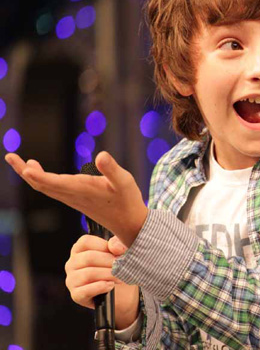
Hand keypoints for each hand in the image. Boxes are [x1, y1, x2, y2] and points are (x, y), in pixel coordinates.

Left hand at [4, 151, 146, 246]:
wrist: (129, 224)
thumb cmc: (128, 200)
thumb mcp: (124, 181)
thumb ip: (111, 169)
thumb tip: (101, 155)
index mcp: (82, 189)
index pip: (54, 183)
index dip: (38, 175)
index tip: (24, 167)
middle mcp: (73, 195)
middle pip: (42, 185)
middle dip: (24, 171)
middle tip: (9, 156)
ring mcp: (73, 198)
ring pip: (45, 187)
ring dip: (31, 175)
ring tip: (21, 161)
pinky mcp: (76, 199)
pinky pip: (52, 189)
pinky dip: (41, 180)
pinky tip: (40, 172)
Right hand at [65, 235, 139, 329]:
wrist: (120, 291)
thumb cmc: (116, 268)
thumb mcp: (118, 253)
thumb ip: (117, 245)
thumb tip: (116, 247)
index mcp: (79, 249)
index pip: (86, 242)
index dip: (105, 246)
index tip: (118, 252)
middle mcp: (72, 263)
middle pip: (89, 257)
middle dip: (110, 261)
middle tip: (124, 265)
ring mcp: (71, 280)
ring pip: (88, 273)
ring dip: (108, 274)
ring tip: (120, 276)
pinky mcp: (76, 295)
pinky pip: (86, 290)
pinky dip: (101, 287)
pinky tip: (111, 285)